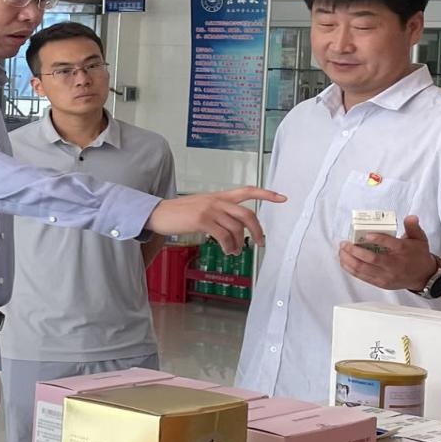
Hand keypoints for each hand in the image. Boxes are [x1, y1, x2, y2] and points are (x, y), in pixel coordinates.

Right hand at [147, 187, 285, 254]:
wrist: (158, 212)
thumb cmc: (179, 213)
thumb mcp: (202, 206)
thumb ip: (220, 213)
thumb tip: (235, 232)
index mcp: (219, 195)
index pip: (248, 190)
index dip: (266, 193)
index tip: (282, 198)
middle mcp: (217, 200)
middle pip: (247, 214)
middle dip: (258, 230)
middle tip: (260, 243)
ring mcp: (210, 209)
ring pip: (236, 228)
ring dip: (239, 243)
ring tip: (235, 251)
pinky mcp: (202, 220)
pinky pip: (223, 235)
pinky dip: (228, 246)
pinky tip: (227, 250)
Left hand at [339, 214, 438, 291]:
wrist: (423, 276)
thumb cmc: (418, 255)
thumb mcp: (420, 238)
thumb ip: (413, 227)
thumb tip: (410, 217)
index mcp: (403, 250)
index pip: (389, 244)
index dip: (377, 239)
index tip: (366, 235)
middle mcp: (393, 265)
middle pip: (371, 259)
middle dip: (354, 251)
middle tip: (344, 243)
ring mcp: (386, 276)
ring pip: (364, 269)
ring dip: (349, 261)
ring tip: (341, 252)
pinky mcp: (381, 283)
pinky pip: (363, 277)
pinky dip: (352, 270)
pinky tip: (345, 262)